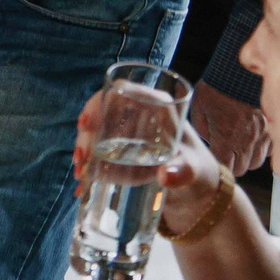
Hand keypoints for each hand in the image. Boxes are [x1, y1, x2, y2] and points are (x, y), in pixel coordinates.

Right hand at [71, 94, 229, 234]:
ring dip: (84, 149)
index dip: (100, 102)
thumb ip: (182, 172)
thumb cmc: (198, 171)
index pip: (123, 91)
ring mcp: (128, 131)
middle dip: (86, 133)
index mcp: (158, 106)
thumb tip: (165, 176)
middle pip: (103, 111)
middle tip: (81, 157)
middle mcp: (140, 114)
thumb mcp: (192, 170)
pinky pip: (100, 150)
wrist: (196, 187)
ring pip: (97, 131)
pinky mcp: (122, 149)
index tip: (86, 124)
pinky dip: (89, 164)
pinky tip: (82, 180)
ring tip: (81, 172)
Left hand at [189, 81, 271, 176]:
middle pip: (240, 169)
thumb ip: (203, 130)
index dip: (217, 166)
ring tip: (238, 145)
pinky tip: (252, 137)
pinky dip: (261, 147)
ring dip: (247, 157)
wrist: (239, 67)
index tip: (213, 160)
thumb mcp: (199, 108)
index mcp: (226, 137)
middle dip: (231, 163)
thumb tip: (209, 141)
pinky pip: (269, 148)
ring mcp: (263, 133)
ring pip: (256, 162)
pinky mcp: (273, 126)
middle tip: (224, 152)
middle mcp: (247, 139)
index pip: (224, 168)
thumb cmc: (216, 85)